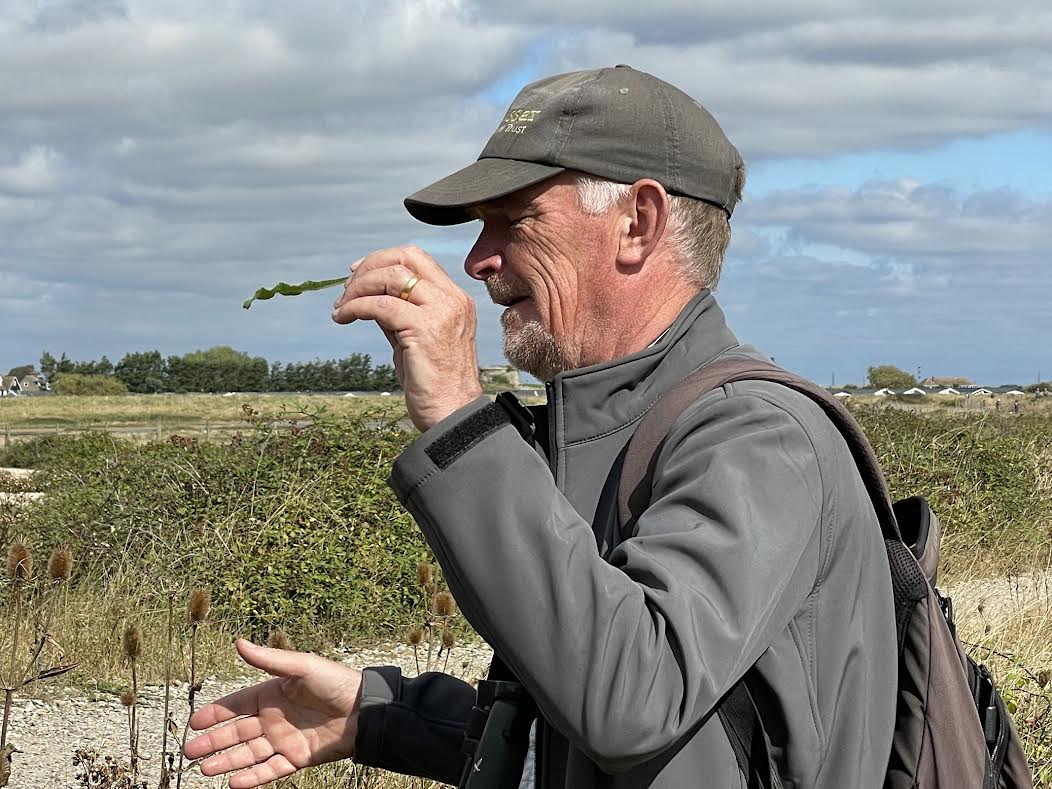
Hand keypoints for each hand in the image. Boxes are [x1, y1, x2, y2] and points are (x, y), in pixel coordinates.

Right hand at [184, 639, 362, 787]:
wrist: (365, 711)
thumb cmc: (335, 683)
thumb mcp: (301, 666)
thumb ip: (269, 659)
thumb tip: (239, 643)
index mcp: (272, 694)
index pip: (236, 705)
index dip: (215, 713)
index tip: (194, 722)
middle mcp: (274, 718)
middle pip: (237, 732)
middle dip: (213, 742)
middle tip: (190, 752)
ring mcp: (284, 739)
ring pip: (248, 754)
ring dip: (227, 761)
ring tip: (204, 770)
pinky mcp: (297, 758)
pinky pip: (269, 770)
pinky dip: (252, 777)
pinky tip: (233, 782)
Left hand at [331, 245, 482, 430]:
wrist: (453, 416)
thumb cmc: (436, 386)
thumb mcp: (418, 340)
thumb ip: (401, 315)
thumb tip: (370, 298)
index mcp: (455, 299)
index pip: (418, 258)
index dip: (383, 259)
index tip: (357, 274)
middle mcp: (453, 300)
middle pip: (405, 257)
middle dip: (369, 266)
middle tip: (346, 288)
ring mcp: (441, 312)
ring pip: (391, 277)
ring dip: (358, 287)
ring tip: (342, 307)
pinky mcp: (424, 329)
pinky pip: (380, 305)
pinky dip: (356, 307)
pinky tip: (344, 318)